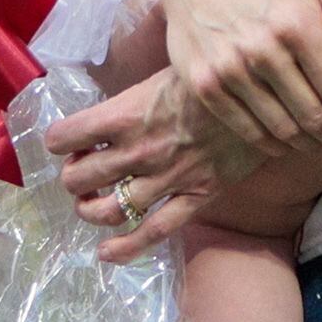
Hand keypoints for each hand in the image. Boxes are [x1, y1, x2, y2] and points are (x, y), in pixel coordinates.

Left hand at [41, 71, 262, 263]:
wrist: (264, 95)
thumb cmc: (209, 75)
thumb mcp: (161, 68)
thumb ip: (130, 91)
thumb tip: (104, 94)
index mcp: (126, 112)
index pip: (66, 136)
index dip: (57, 140)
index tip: (63, 140)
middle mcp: (138, 150)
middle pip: (80, 178)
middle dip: (72, 177)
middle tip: (79, 170)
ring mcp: (166, 179)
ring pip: (108, 210)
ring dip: (90, 210)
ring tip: (90, 203)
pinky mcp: (193, 198)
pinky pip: (152, 233)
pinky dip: (124, 248)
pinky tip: (106, 252)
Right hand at [163, 0, 321, 151]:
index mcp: (298, 24)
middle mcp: (264, 50)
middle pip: (314, 117)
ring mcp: (230, 70)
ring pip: (282, 130)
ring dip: (307, 144)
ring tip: (319, 141)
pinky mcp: (204, 85)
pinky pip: (247, 130)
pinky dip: (271, 143)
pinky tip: (285, 141)